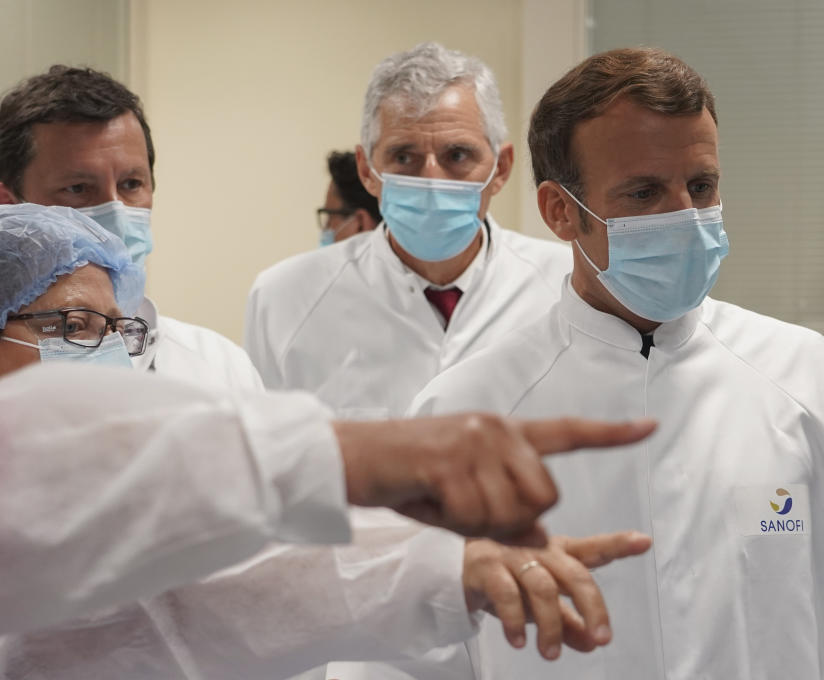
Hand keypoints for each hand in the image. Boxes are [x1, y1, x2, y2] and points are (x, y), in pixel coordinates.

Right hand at [335, 414, 654, 543]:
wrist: (352, 457)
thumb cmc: (406, 475)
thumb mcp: (461, 480)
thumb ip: (501, 496)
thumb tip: (539, 530)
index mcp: (502, 431)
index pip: (566, 432)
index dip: (611, 434)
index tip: (650, 427)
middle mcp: (495, 429)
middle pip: (544, 496)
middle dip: (514, 518)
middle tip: (465, 507)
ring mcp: (473, 442)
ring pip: (510, 512)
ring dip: (477, 523)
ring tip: (440, 499)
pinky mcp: (449, 460)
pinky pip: (473, 516)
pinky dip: (451, 522)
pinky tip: (426, 498)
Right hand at [462, 531, 652, 659]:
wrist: (450, 569)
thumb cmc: (503, 581)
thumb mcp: (538, 604)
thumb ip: (567, 622)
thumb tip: (593, 644)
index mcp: (554, 552)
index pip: (590, 549)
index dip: (617, 544)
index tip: (644, 541)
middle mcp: (536, 548)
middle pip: (574, 573)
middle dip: (593, 608)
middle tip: (601, 640)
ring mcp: (510, 554)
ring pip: (543, 588)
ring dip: (550, 626)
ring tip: (549, 654)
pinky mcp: (485, 565)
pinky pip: (506, 593)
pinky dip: (514, 621)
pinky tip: (518, 641)